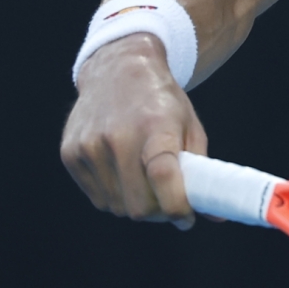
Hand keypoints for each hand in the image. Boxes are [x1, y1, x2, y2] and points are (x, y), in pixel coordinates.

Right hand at [60, 33, 208, 229]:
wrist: (118, 69)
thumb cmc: (162, 102)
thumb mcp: (190, 126)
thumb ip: (201, 171)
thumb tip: (217, 215)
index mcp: (156, 126)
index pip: (164, 177)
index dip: (177, 206)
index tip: (187, 217)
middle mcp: (118, 136)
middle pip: (138, 205)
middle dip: (158, 213)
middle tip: (168, 204)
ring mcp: (89, 145)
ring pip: (116, 206)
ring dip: (135, 206)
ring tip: (146, 185)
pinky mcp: (70, 153)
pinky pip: (97, 197)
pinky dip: (114, 196)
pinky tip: (124, 175)